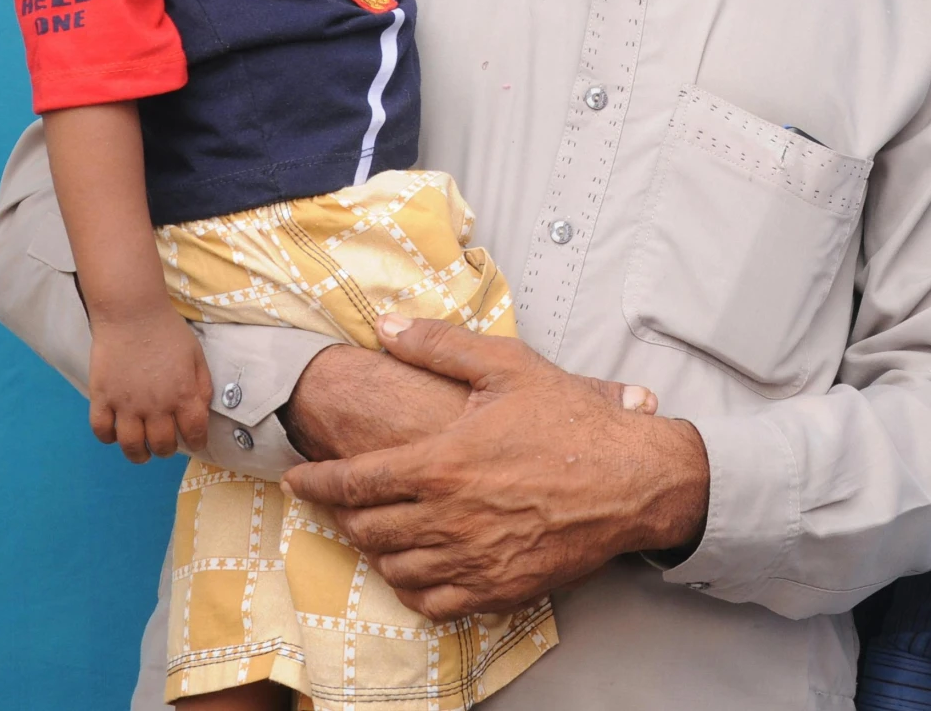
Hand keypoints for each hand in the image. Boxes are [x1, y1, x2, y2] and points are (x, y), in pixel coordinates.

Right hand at [87, 306, 211, 462]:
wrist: (132, 313)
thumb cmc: (167, 331)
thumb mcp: (196, 356)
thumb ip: (202, 386)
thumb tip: (201, 411)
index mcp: (183, 394)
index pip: (194, 433)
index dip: (197, 442)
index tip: (194, 442)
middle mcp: (156, 405)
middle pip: (162, 445)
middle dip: (167, 450)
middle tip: (165, 444)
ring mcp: (126, 404)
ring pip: (131, 445)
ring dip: (139, 454)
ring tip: (142, 451)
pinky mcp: (101, 397)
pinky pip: (101, 430)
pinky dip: (108, 437)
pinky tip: (115, 432)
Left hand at [284, 316, 704, 619]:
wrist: (635, 479)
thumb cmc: (575, 421)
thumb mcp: (508, 367)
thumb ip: (440, 346)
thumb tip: (387, 327)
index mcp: (441, 463)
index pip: (354, 481)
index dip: (316, 482)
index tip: (296, 478)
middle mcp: (448, 518)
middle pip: (367, 527)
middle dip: (343, 513)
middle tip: (341, 500)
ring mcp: (473, 559)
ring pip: (395, 569)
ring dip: (376, 550)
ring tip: (378, 530)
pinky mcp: (499, 588)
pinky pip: (434, 603)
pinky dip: (413, 589)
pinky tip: (416, 570)